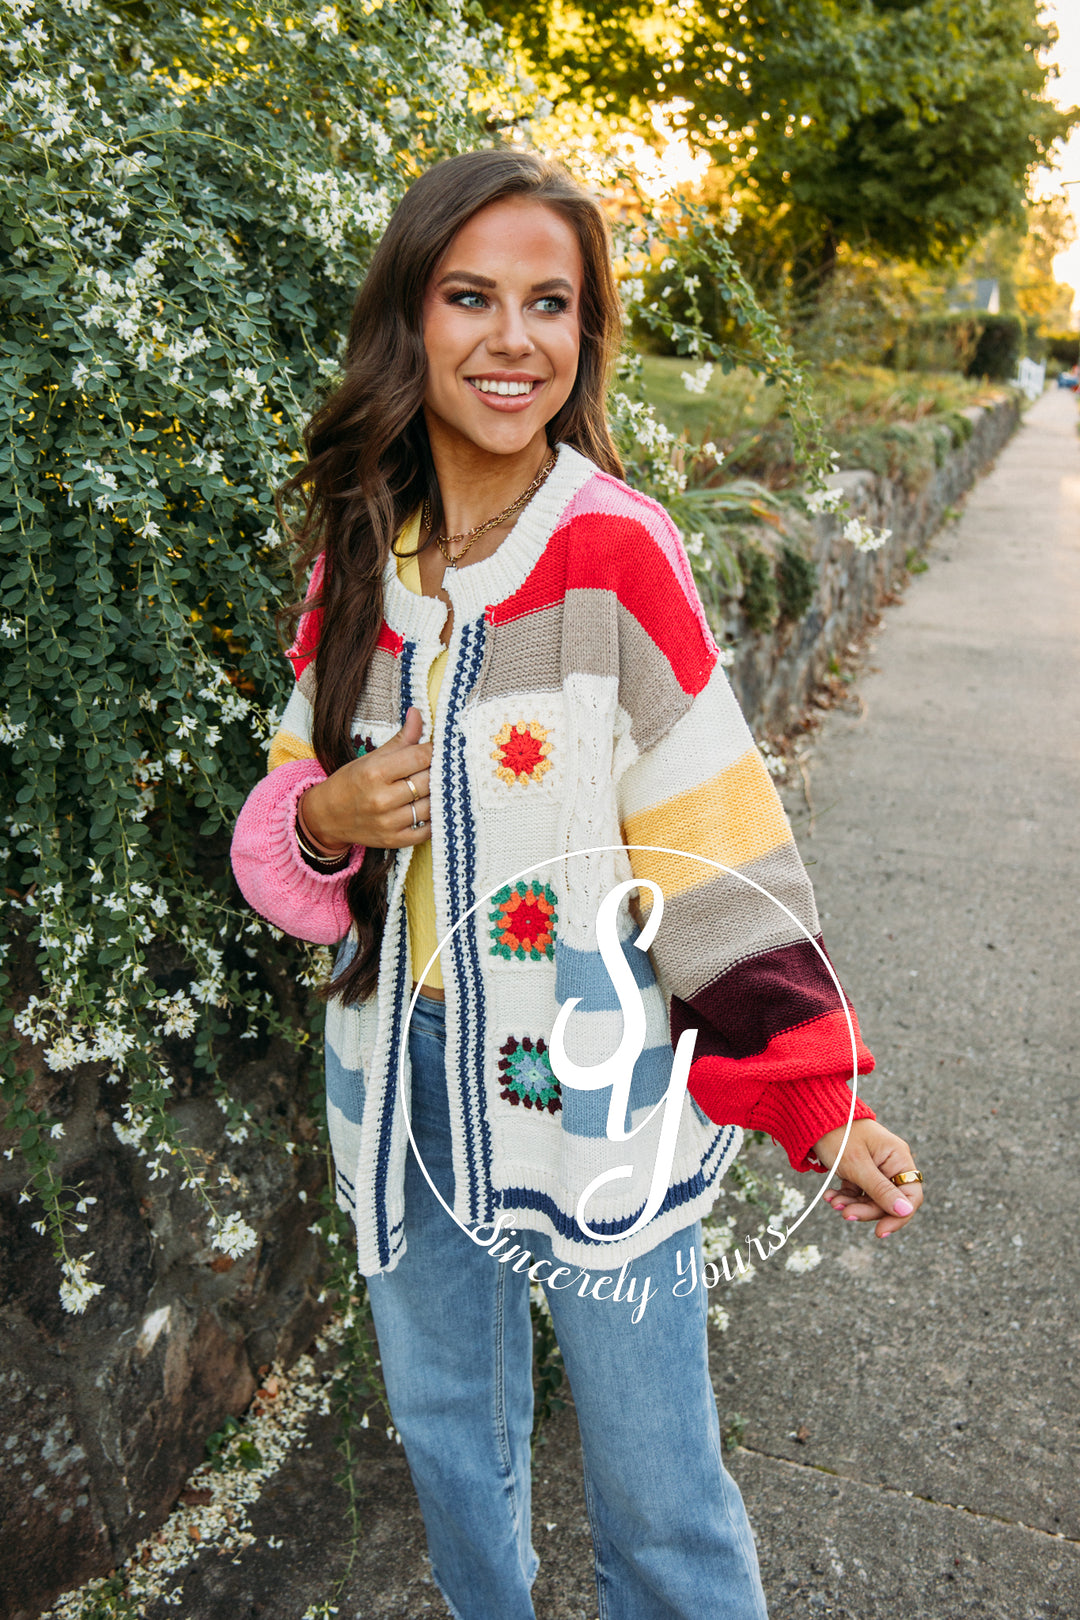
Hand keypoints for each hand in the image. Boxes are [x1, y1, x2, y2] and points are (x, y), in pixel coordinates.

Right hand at [300, 707, 432, 850]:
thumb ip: (401, 739)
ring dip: (439, 795)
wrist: (327, 816)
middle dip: (439, 772)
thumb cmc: (351, 782)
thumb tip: (418, 713)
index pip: (420, 757)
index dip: (435, 751)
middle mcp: (382, 799)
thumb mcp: (372, 757)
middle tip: (445, 767)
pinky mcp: (394, 841)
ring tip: (441, 786)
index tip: (440, 748)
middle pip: (429, 781)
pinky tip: (433, 808)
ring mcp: (389, 822)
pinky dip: (434, 819)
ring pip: (431, 806)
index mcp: (375, 772)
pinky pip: (427, 830)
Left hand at [814, 1118, 922, 1239]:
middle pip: (889, 1201)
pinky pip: (858, 1192)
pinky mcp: (860, 1170)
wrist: (813, 1117)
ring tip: (833, 1202)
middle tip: (845, 1214)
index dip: (899, 1216)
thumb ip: (881, 1190)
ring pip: (871, 1199)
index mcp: (898, 1158)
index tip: (880, 1231)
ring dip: (853, 1205)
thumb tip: (906, 1212)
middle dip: (867, 1210)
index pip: (911, 1196)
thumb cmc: (838, 1135)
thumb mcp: (857, 1165)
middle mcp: (891, 1163)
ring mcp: (876, 1167)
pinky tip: (831, 1196)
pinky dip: (846, 1197)